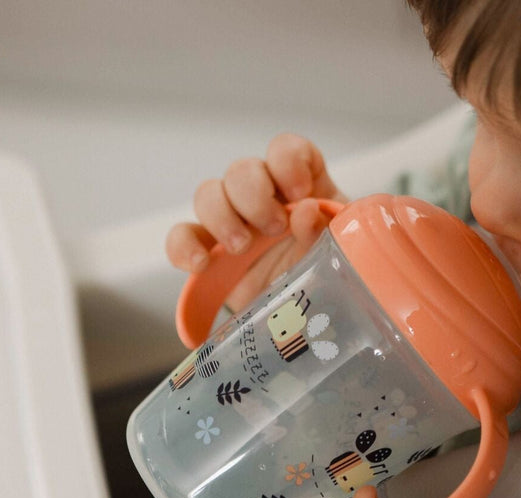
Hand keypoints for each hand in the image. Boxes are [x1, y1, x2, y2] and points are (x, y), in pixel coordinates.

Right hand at [165, 133, 347, 309]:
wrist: (309, 324)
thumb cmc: (330, 277)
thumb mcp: (338, 255)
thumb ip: (325, 232)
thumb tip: (305, 210)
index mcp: (303, 190)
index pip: (286, 150)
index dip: (288, 161)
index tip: (299, 193)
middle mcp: (265, 199)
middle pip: (241, 169)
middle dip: (253, 194)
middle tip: (273, 228)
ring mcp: (234, 223)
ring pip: (208, 194)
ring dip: (222, 216)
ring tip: (242, 247)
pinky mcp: (210, 253)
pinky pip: (182, 237)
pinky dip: (184, 247)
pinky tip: (201, 264)